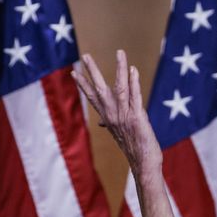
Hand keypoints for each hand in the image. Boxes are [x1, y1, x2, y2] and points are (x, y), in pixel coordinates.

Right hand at [71, 50, 161, 173]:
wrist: (143, 164)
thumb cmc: (134, 149)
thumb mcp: (119, 135)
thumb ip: (110, 124)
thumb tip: (102, 122)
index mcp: (108, 118)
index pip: (92, 98)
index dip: (83, 85)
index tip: (74, 72)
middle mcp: (113, 115)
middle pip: (99, 90)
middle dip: (92, 72)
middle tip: (85, 56)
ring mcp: (124, 116)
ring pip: (120, 88)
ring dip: (120, 69)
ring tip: (119, 53)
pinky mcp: (137, 117)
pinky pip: (135, 96)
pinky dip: (134, 82)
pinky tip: (133, 70)